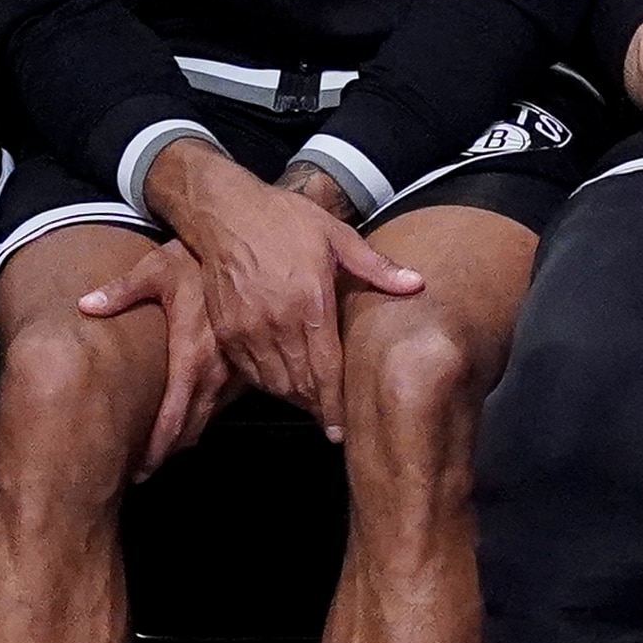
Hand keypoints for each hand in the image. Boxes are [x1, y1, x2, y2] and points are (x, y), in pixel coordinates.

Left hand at [78, 238, 234, 474]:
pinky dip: (202, 414)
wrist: (246, 252)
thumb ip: (119, 293)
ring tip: (162, 447)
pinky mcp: (245, 364)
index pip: (174, 416)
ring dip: (185, 435)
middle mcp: (217, 370)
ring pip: (209, 417)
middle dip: (167, 450)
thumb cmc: (197, 259)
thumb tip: (84, 306)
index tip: (141, 468)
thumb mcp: (155, 270)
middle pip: (192, 427)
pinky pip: (222, 401)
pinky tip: (187, 415)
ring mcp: (235, 370)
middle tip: (144, 468)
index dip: (157, 447)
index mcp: (192, 356)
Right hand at [140, 145, 423, 441]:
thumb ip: (377, 268)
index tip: (344, 430)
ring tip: (315, 405)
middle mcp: (277, 323)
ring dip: (296, 398)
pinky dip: (269, 383)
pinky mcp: (227, 331)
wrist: (224, 212)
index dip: (336, 405)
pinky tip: (284, 382)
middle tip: (336, 422)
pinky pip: (251, 373)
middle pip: (302, 385)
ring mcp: (248, 330)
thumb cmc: (284, 220)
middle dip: (319, 407)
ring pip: (275, 384)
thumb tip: (417, 283)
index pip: (327, 371)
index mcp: (311, 303)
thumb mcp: (337, 235)